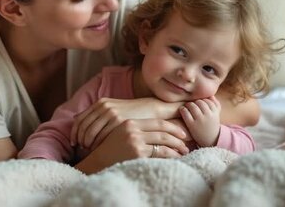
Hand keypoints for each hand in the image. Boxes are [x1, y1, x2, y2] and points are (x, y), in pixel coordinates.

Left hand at [70, 97, 182, 148]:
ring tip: (89, 151)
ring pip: (90, 133)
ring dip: (87, 144)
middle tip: (80, 149)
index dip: (74, 132)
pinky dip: (98, 145)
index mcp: (100, 103)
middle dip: (79, 140)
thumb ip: (96, 113)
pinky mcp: (119, 121)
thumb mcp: (112, 109)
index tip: (74, 142)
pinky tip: (100, 150)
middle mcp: (104, 107)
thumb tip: (76, 118)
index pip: (79, 119)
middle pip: (83, 127)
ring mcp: (111, 113)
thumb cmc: (131, 113)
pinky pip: (102, 136)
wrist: (151, 109)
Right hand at [74, 118, 189, 173]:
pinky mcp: (137, 152)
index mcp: (130, 122)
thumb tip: (157, 131)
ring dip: (176, 147)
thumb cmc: (111, 150)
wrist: (98, 162)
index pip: (157, 122)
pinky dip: (171, 155)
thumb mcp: (122, 134)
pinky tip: (176, 158)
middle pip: (162, 130)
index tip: (182, 132)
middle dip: (178, 137)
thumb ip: (137, 129)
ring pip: (163, 141)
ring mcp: (135, 140)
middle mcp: (133, 128)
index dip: (172, 126)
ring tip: (184, 151)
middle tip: (187, 143)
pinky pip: (160, 153)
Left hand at [179, 96, 221, 147]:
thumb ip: (215, 103)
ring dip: (188, 105)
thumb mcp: (217, 114)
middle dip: (195, 102)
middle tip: (191, 104)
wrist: (210, 141)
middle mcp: (208, 116)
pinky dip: (183, 109)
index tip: (199, 104)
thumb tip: (210, 95)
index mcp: (215, 112)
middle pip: (199, 102)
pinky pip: (185, 112)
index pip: (207, 100)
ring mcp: (200, 120)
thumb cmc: (212, 125)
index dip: (202, 101)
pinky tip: (182, 110)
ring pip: (192, 105)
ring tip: (187, 107)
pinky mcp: (192, 125)